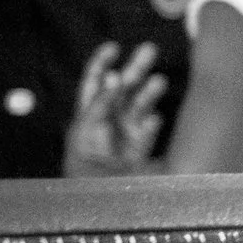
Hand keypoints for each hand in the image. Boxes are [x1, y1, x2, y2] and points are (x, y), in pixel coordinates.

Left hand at [63, 42, 166, 176]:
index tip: (113, 47)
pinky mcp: (142, 146)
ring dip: (150, 91)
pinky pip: (150, 129)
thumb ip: (100, 104)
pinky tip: (152, 121)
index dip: (102, 62)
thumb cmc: (83, 162)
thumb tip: (115, 78)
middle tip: (150, 48)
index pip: (96, 81)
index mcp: (89, 111)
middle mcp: (110, 117)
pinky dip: (152, 123)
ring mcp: (128, 130)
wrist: (97, 195)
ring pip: (141, 104)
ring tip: (160, 80)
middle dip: (136, 67)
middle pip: (124, 86)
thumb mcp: (85, 129)